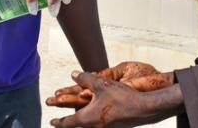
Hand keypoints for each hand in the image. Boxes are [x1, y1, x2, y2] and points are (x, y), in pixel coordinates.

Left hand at [48, 71, 163, 127]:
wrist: (144, 109)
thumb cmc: (122, 97)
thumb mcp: (101, 84)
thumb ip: (85, 79)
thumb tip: (73, 74)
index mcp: (87, 118)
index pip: (68, 122)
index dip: (59, 121)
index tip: (52, 121)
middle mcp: (94, 127)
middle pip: (77, 126)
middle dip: (67, 122)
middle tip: (59, 121)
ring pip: (88, 126)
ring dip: (81, 120)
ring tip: (77, 117)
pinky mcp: (115, 127)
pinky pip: (98, 124)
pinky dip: (93, 120)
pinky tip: (97, 113)